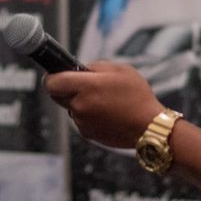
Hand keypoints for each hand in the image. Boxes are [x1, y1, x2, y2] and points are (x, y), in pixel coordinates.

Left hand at [44, 62, 164, 149]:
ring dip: (80, 102)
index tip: (55, 74)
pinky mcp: (87, 133)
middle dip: (65, 88)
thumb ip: (95, 67)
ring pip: (70, 107)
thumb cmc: (137, 97)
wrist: (149, 127)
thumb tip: (80, 70)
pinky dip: (88, 115)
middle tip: (83, 85)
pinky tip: (106, 112)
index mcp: (87, 87)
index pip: (52, 82)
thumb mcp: (120, 70)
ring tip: (103, 100)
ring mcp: (82, 122)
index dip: (51, 77)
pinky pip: (80, 120)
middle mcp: (80, 106)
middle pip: (57, 95)